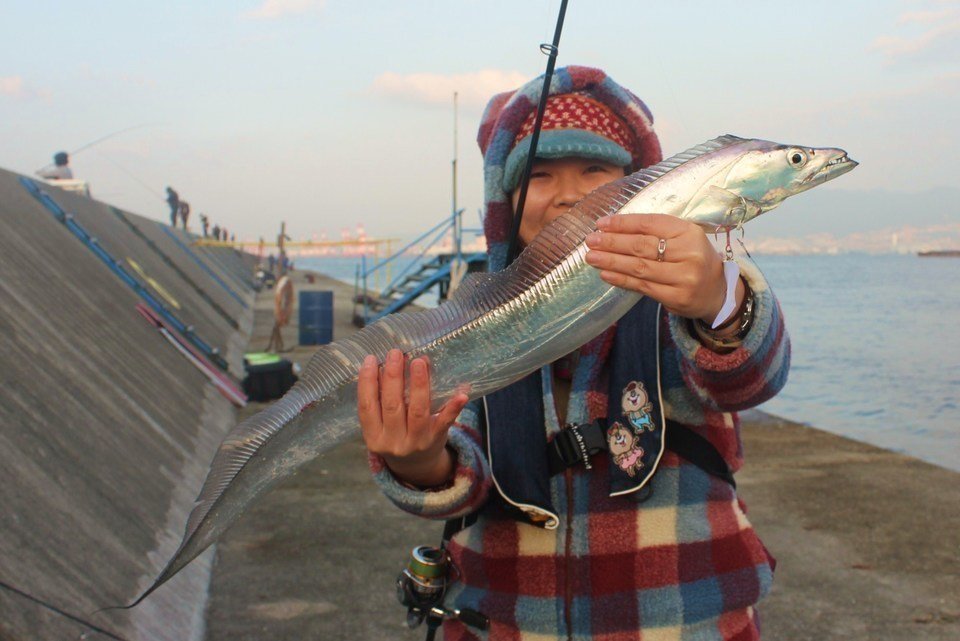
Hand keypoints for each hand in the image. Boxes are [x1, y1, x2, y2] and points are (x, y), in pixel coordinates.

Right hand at [358, 349, 468, 487]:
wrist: (417, 467)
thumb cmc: (396, 435)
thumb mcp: (382, 425)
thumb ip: (384, 398)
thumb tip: (394, 361)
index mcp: (374, 437)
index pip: (367, 407)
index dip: (367, 382)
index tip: (370, 359)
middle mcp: (393, 442)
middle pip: (392, 405)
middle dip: (393, 377)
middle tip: (396, 353)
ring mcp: (416, 442)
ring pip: (417, 411)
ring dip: (419, 384)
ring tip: (419, 361)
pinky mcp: (437, 439)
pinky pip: (445, 422)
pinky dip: (453, 408)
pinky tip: (461, 394)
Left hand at [585, 214, 740, 322]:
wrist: (717, 291)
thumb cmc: (692, 259)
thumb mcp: (682, 238)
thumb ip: (655, 232)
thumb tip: (613, 229)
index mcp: (689, 232)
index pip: (650, 224)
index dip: (623, 223)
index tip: (601, 224)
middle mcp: (689, 254)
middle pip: (642, 246)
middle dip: (612, 242)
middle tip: (591, 240)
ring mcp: (684, 278)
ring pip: (639, 267)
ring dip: (611, 261)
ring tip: (592, 257)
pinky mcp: (677, 298)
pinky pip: (642, 287)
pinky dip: (621, 280)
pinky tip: (605, 274)